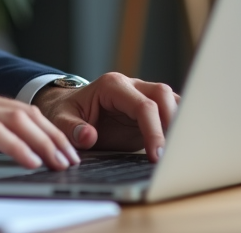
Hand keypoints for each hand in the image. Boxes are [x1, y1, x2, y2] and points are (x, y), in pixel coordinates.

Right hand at [0, 83, 78, 176]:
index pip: (17, 110)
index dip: (45, 129)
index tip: (62, 149)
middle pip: (24, 111)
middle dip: (53, 136)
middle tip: (70, 158)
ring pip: (15, 118)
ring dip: (43, 142)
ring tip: (58, 162)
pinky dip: (18, 146)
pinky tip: (30, 162)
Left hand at [33, 72, 178, 162]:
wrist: (68, 108)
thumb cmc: (66, 112)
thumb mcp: (61, 120)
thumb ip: (72, 128)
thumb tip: (88, 136)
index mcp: (112, 86)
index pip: (142, 105)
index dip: (153, 130)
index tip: (157, 154)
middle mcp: (131, 86)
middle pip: (163, 95)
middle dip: (173, 123)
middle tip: (172, 154)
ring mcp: (142, 95)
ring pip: (172, 100)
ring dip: (179, 123)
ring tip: (179, 151)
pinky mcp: (149, 109)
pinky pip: (170, 111)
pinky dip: (177, 126)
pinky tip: (177, 146)